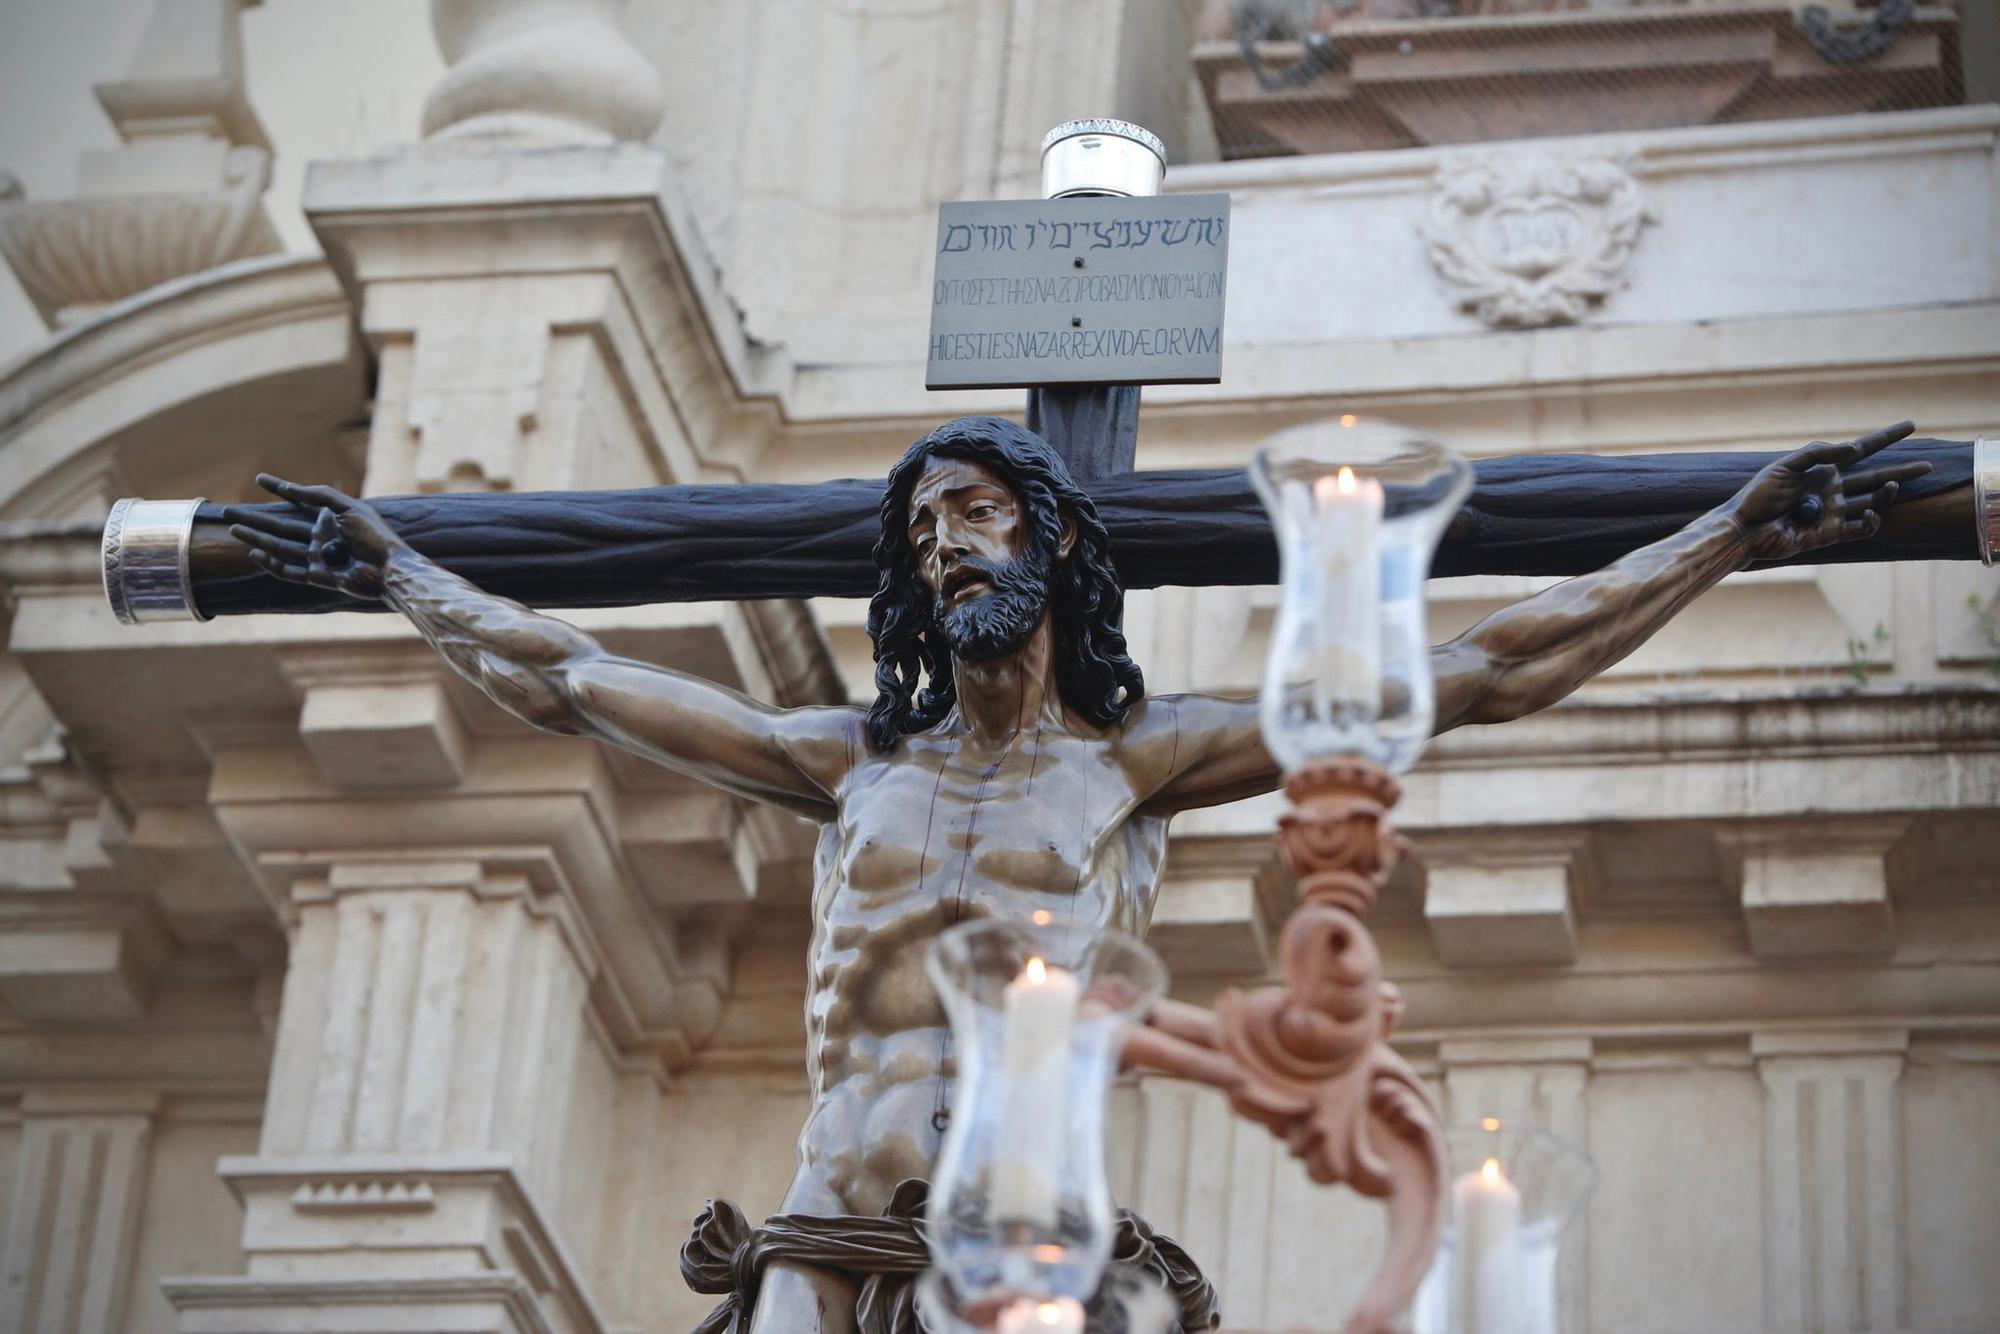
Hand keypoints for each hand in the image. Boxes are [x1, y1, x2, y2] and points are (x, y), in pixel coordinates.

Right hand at [224, 474, 409, 601]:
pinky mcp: (318, 577)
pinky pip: (289, 571)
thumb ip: (319, 496)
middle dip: (254, 518)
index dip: (280, 489)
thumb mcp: (348, 507)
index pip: (298, 500)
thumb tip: (290, 488)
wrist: (390, 568)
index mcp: (329, 518)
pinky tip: (255, 552)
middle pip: (280, 526)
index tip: (260, 479)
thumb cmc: (375, 535)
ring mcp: (317, 557)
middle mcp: (320, 537)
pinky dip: (271, 563)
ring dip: (256, 538)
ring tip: (233, 528)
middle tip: (228, 511)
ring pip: (279, 547)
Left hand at [1724, 421, 1930, 562]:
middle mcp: (1831, 490)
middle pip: (1875, 478)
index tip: (1911, 426)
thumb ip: (1819, 454)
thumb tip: (1854, 448)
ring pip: (1872, 502)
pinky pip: (1861, 528)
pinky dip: (1872, 520)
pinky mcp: (1830, 534)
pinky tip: (1872, 511)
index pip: (1861, 450)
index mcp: (1822, 470)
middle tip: (1927, 466)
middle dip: (1901, 472)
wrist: (1744, 530)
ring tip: (1896, 485)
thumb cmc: (1758, 495)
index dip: (1885, 438)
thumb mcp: (1786, 466)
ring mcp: (1833, 512)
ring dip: (1887, 494)